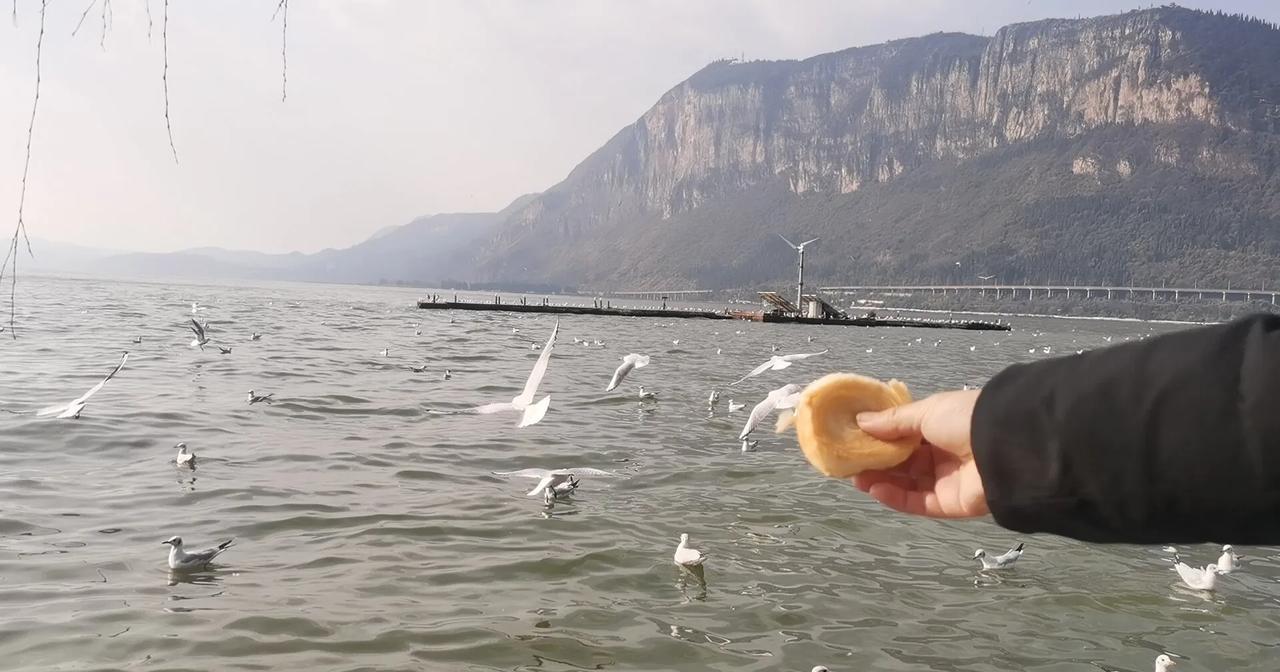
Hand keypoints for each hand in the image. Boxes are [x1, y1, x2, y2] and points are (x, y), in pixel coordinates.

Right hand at [851, 390, 988, 518]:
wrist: (1004, 446)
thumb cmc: (964, 419)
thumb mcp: (925, 411)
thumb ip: (892, 421)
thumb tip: (860, 422)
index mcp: (941, 428)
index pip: (905, 437)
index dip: (881, 439)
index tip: (856, 441)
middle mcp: (944, 455)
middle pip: (905, 463)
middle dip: (878, 463)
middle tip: (851, 463)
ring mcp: (948, 481)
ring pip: (908, 485)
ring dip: (882, 481)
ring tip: (857, 478)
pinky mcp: (950, 505)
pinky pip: (919, 503)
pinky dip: (896, 498)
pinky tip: (876, 490)